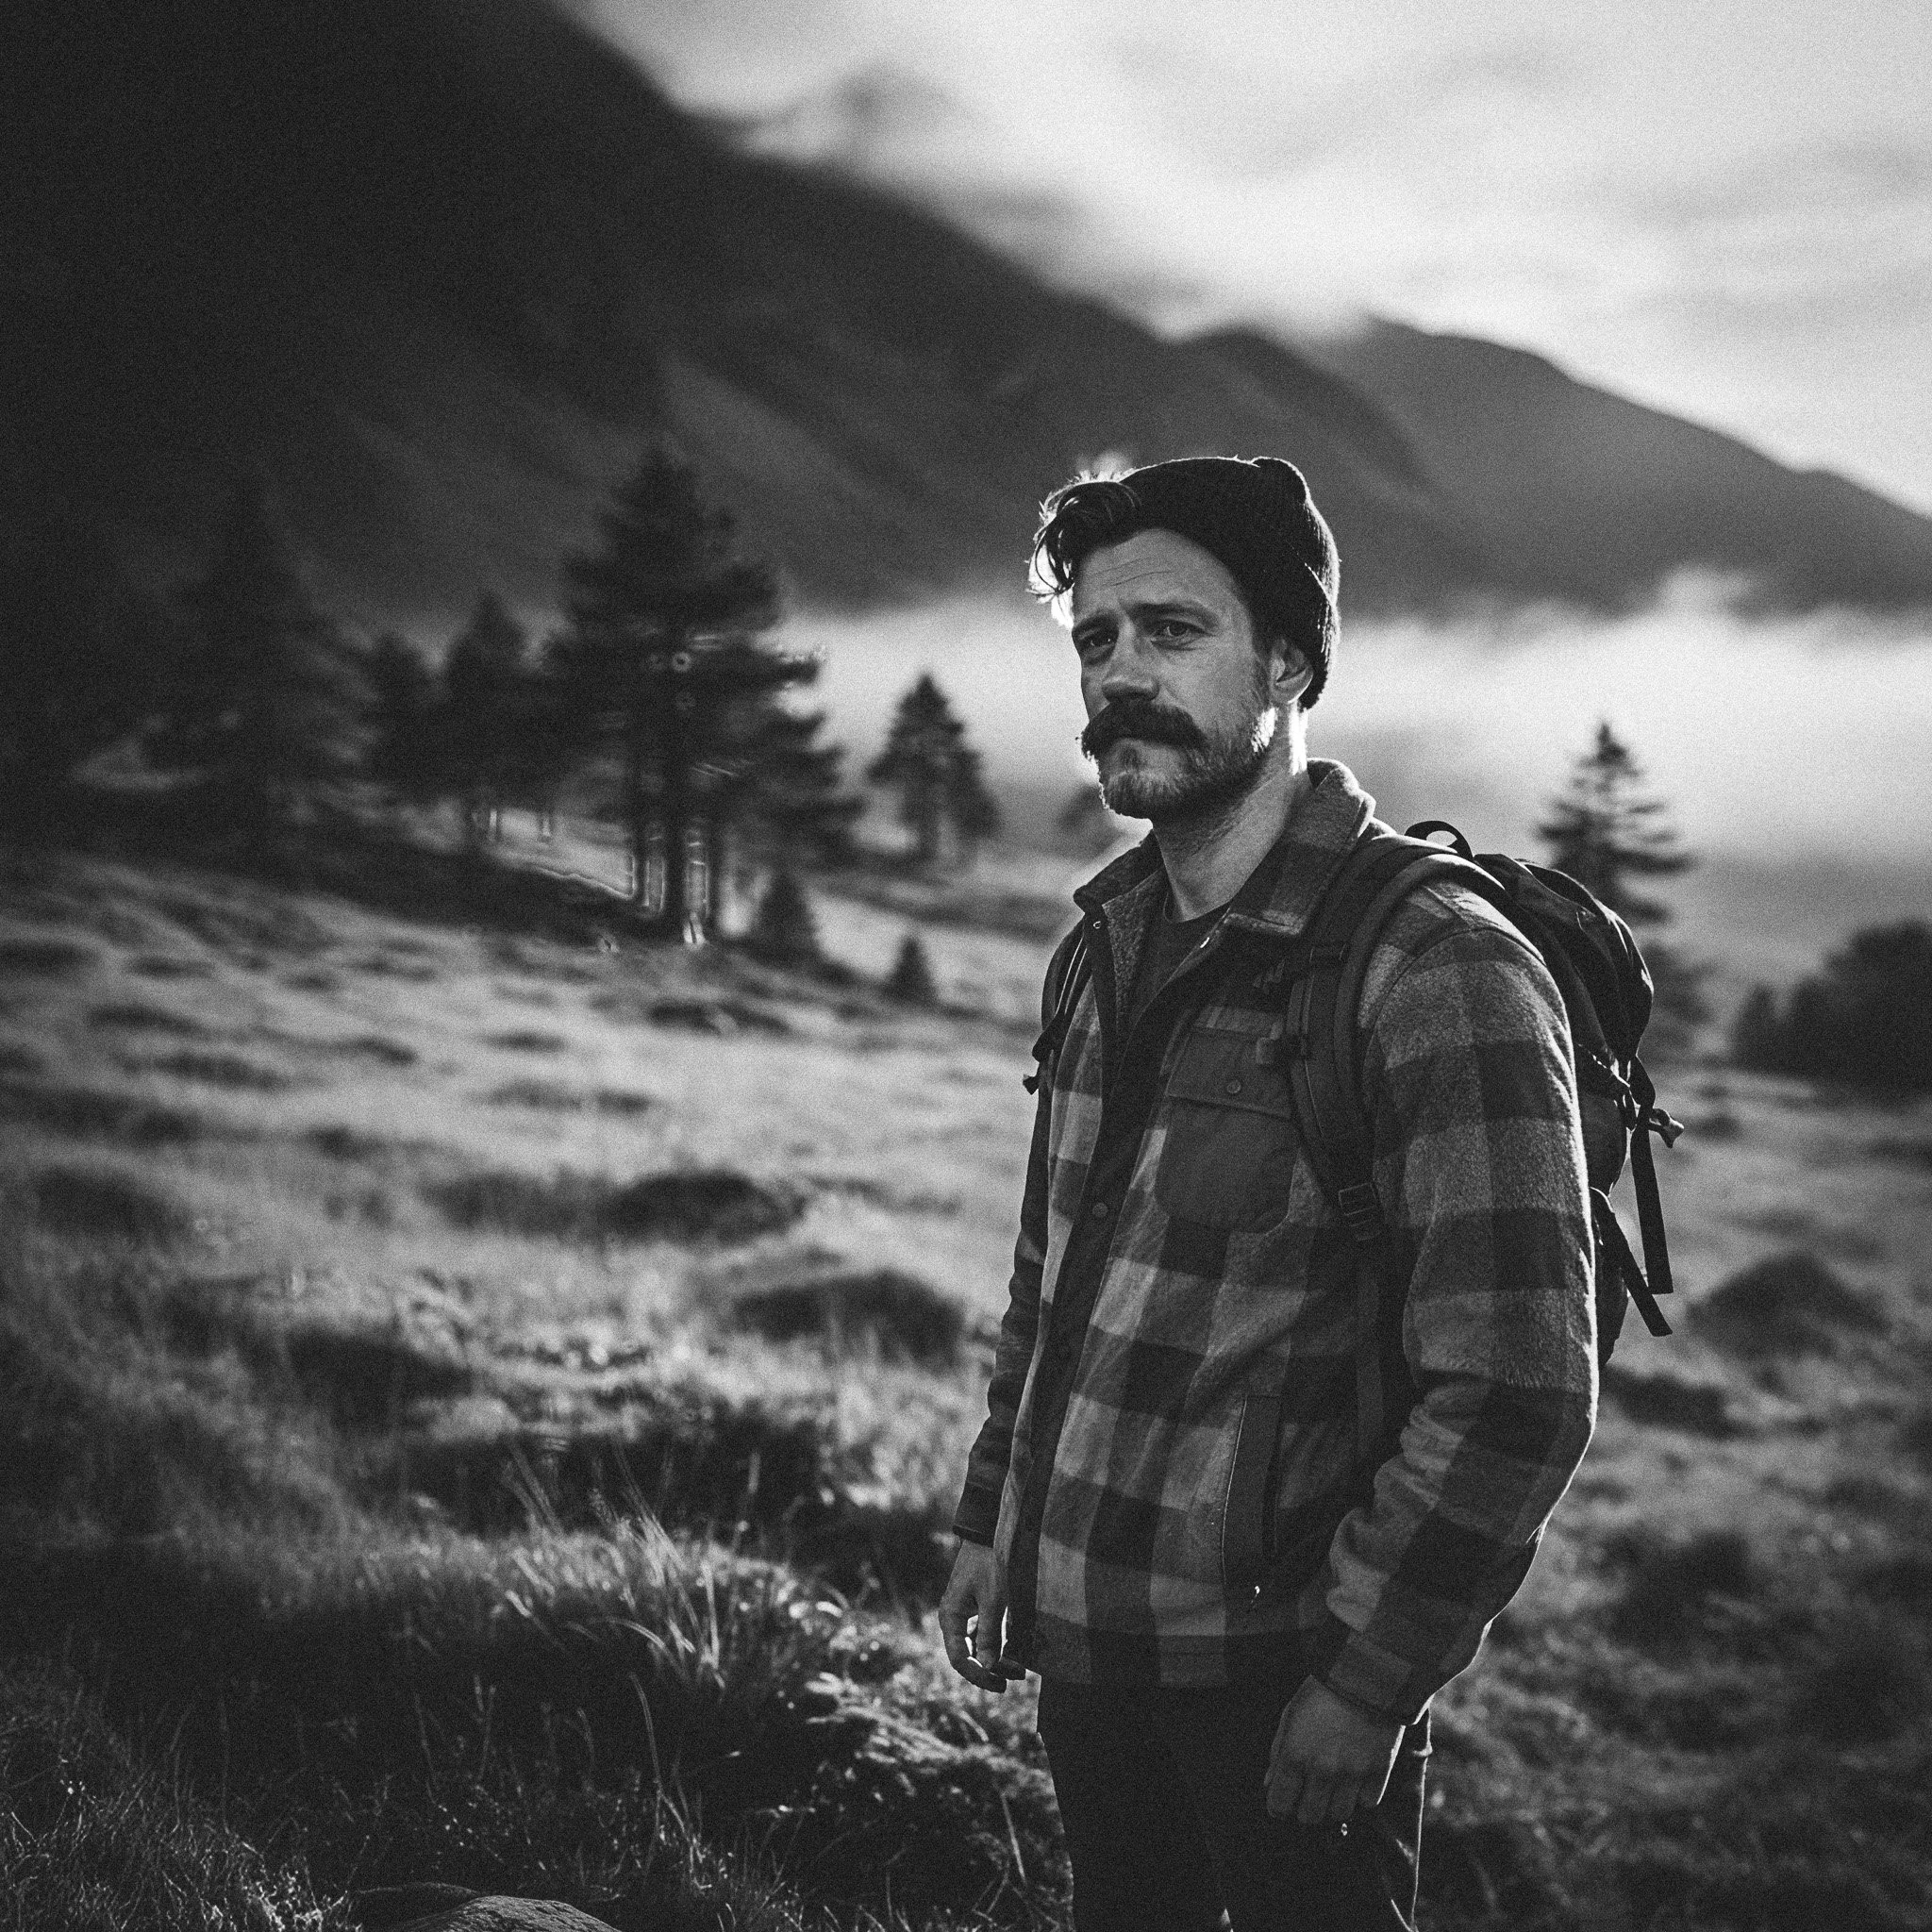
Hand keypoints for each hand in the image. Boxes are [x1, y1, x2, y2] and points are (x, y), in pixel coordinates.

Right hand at [938, 1539, 1020, 1691]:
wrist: (988, 1530)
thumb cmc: (989, 1563)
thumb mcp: (993, 1600)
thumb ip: (990, 1635)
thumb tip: (988, 1666)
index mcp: (950, 1617)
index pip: (960, 1658)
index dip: (979, 1675)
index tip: (1000, 1683)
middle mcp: (954, 1617)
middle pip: (969, 1654)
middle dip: (992, 1669)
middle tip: (1017, 1677)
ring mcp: (965, 1611)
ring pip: (979, 1645)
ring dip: (998, 1657)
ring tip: (1021, 1668)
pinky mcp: (977, 1605)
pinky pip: (985, 1632)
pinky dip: (999, 1642)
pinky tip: (1015, 1649)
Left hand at [1265, 1678, 1404, 1824]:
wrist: (1366, 1674)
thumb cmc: (1322, 1692)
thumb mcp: (1290, 1714)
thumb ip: (1278, 1752)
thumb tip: (1270, 1783)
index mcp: (1294, 1755)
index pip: (1279, 1804)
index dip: (1279, 1806)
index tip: (1283, 1802)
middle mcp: (1322, 1770)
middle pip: (1310, 1817)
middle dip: (1305, 1809)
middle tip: (1308, 1795)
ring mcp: (1352, 1774)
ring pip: (1339, 1815)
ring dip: (1333, 1805)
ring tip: (1333, 1786)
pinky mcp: (1378, 1772)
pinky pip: (1367, 1803)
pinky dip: (1361, 1796)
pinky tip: (1356, 1779)